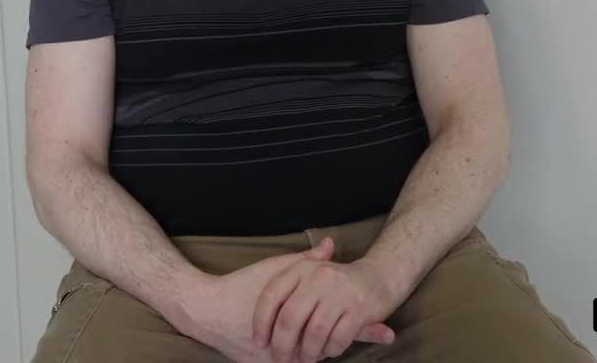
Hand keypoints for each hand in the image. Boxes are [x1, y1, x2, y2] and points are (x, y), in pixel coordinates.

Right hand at [174, 238, 393, 362]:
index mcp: (299, 321)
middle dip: (348, 339)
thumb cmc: (243, 287)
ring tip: (344, 338)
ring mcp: (281, 361)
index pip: (340, 327)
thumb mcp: (275, 270)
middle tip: (379, 332)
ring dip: (326, 348)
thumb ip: (305, 261)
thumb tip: (331, 245)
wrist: (207, 312)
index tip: (389, 331)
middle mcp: (293, 347)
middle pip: (330, 348)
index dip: (366, 329)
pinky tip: (312, 345)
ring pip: (314, 358)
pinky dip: (305, 355)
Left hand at [253, 238, 400, 362]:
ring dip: (308, 352)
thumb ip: (283, 286)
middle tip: (280, 359)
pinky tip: (328, 351)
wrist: (379, 276)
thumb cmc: (336, 280)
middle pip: (290, 319)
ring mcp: (340, 292)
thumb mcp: (308, 272)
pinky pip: (338, 338)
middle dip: (282, 345)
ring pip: (314, 333)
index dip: (261, 323)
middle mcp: (318, 277)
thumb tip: (256, 299)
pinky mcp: (358, 309)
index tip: (259, 342)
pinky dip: (330, 350)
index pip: (271, 297)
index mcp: (301, 268)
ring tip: (305, 359)